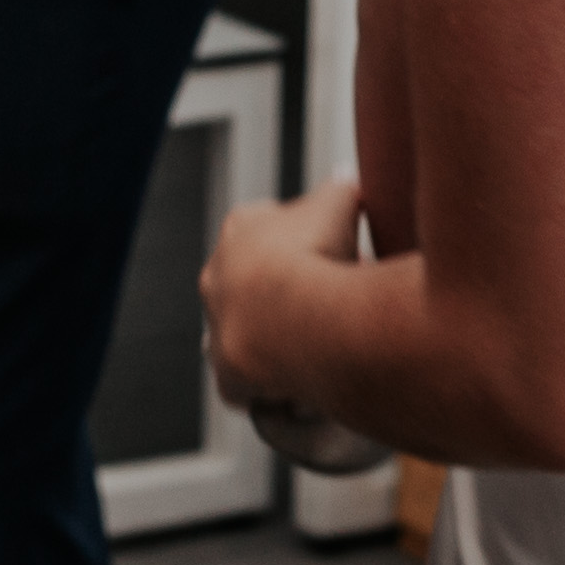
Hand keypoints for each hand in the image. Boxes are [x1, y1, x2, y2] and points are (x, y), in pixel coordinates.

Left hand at [201, 173, 366, 422]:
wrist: (290, 317)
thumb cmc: (315, 254)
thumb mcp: (340, 203)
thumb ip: (342, 189)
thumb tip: (348, 180)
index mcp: (241, 228)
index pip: (270, 226)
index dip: (309, 240)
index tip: (337, 254)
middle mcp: (216, 276)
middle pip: (257, 281)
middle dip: (291, 290)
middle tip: (334, 303)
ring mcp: (217, 327)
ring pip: (249, 332)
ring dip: (279, 339)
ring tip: (322, 347)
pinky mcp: (226, 375)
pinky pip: (251, 382)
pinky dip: (276, 384)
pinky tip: (310, 384)